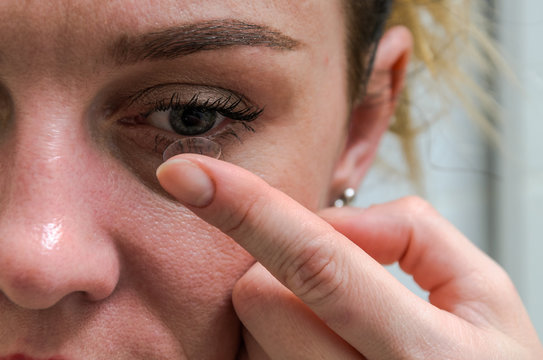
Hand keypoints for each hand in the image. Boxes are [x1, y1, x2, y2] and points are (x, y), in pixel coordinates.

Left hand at [157, 155, 542, 358]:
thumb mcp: (485, 295)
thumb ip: (414, 232)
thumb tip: (334, 221)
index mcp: (422, 356)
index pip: (315, 262)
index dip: (247, 209)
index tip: (185, 173)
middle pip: (258, 296)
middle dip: (280, 267)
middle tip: (336, 283)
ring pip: (247, 331)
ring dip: (281, 305)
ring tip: (337, 326)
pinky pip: (251, 357)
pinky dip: (274, 337)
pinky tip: (319, 344)